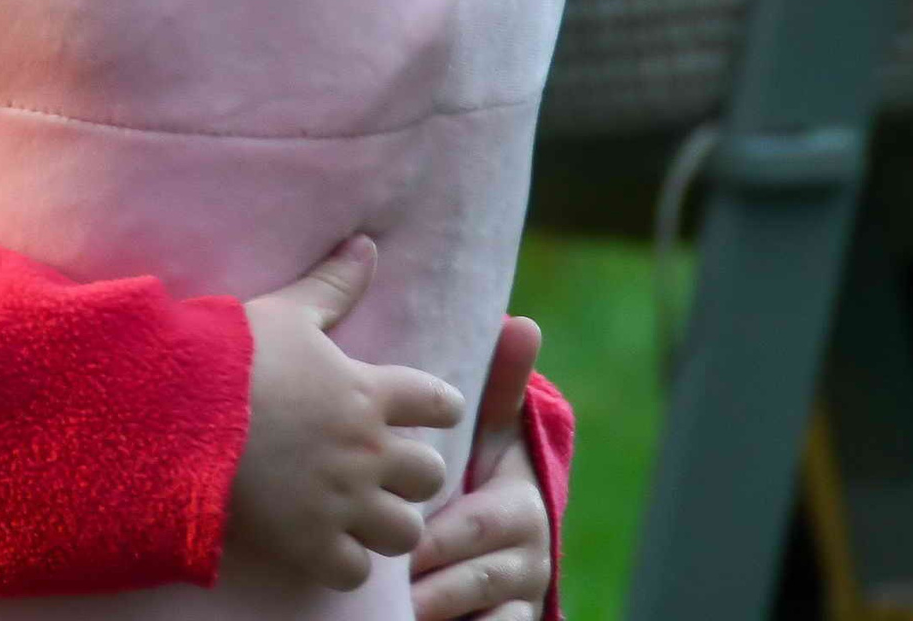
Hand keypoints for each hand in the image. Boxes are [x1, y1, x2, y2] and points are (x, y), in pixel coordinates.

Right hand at [230, 235, 465, 591]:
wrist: (174, 413)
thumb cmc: (229, 357)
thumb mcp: (286, 312)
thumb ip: (334, 284)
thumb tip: (367, 242)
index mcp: (368, 392)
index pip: (439, 402)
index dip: (434, 407)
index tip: (421, 411)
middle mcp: (367, 451)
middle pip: (429, 474)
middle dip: (412, 473)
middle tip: (383, 468)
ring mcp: (341, 502)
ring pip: (404, 531)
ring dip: (387, 523)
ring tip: (363, 514)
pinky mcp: (309, 544)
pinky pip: (354, 571)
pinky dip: (345, 562)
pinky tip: (325, 544)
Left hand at [410, 316, 552, 619]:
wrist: (502, 536)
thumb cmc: (479, 468)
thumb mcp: (488, 428)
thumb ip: (500, 383)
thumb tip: (521, 321)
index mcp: (522, 501)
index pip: (484, 520)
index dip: (443, 532)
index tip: (405, 537)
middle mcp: (528, 553)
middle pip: (477, 572)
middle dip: (431, 576)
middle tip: (384, 575)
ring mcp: (517, 595)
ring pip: (478, 608)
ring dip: (434, 608)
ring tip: (395, 606)